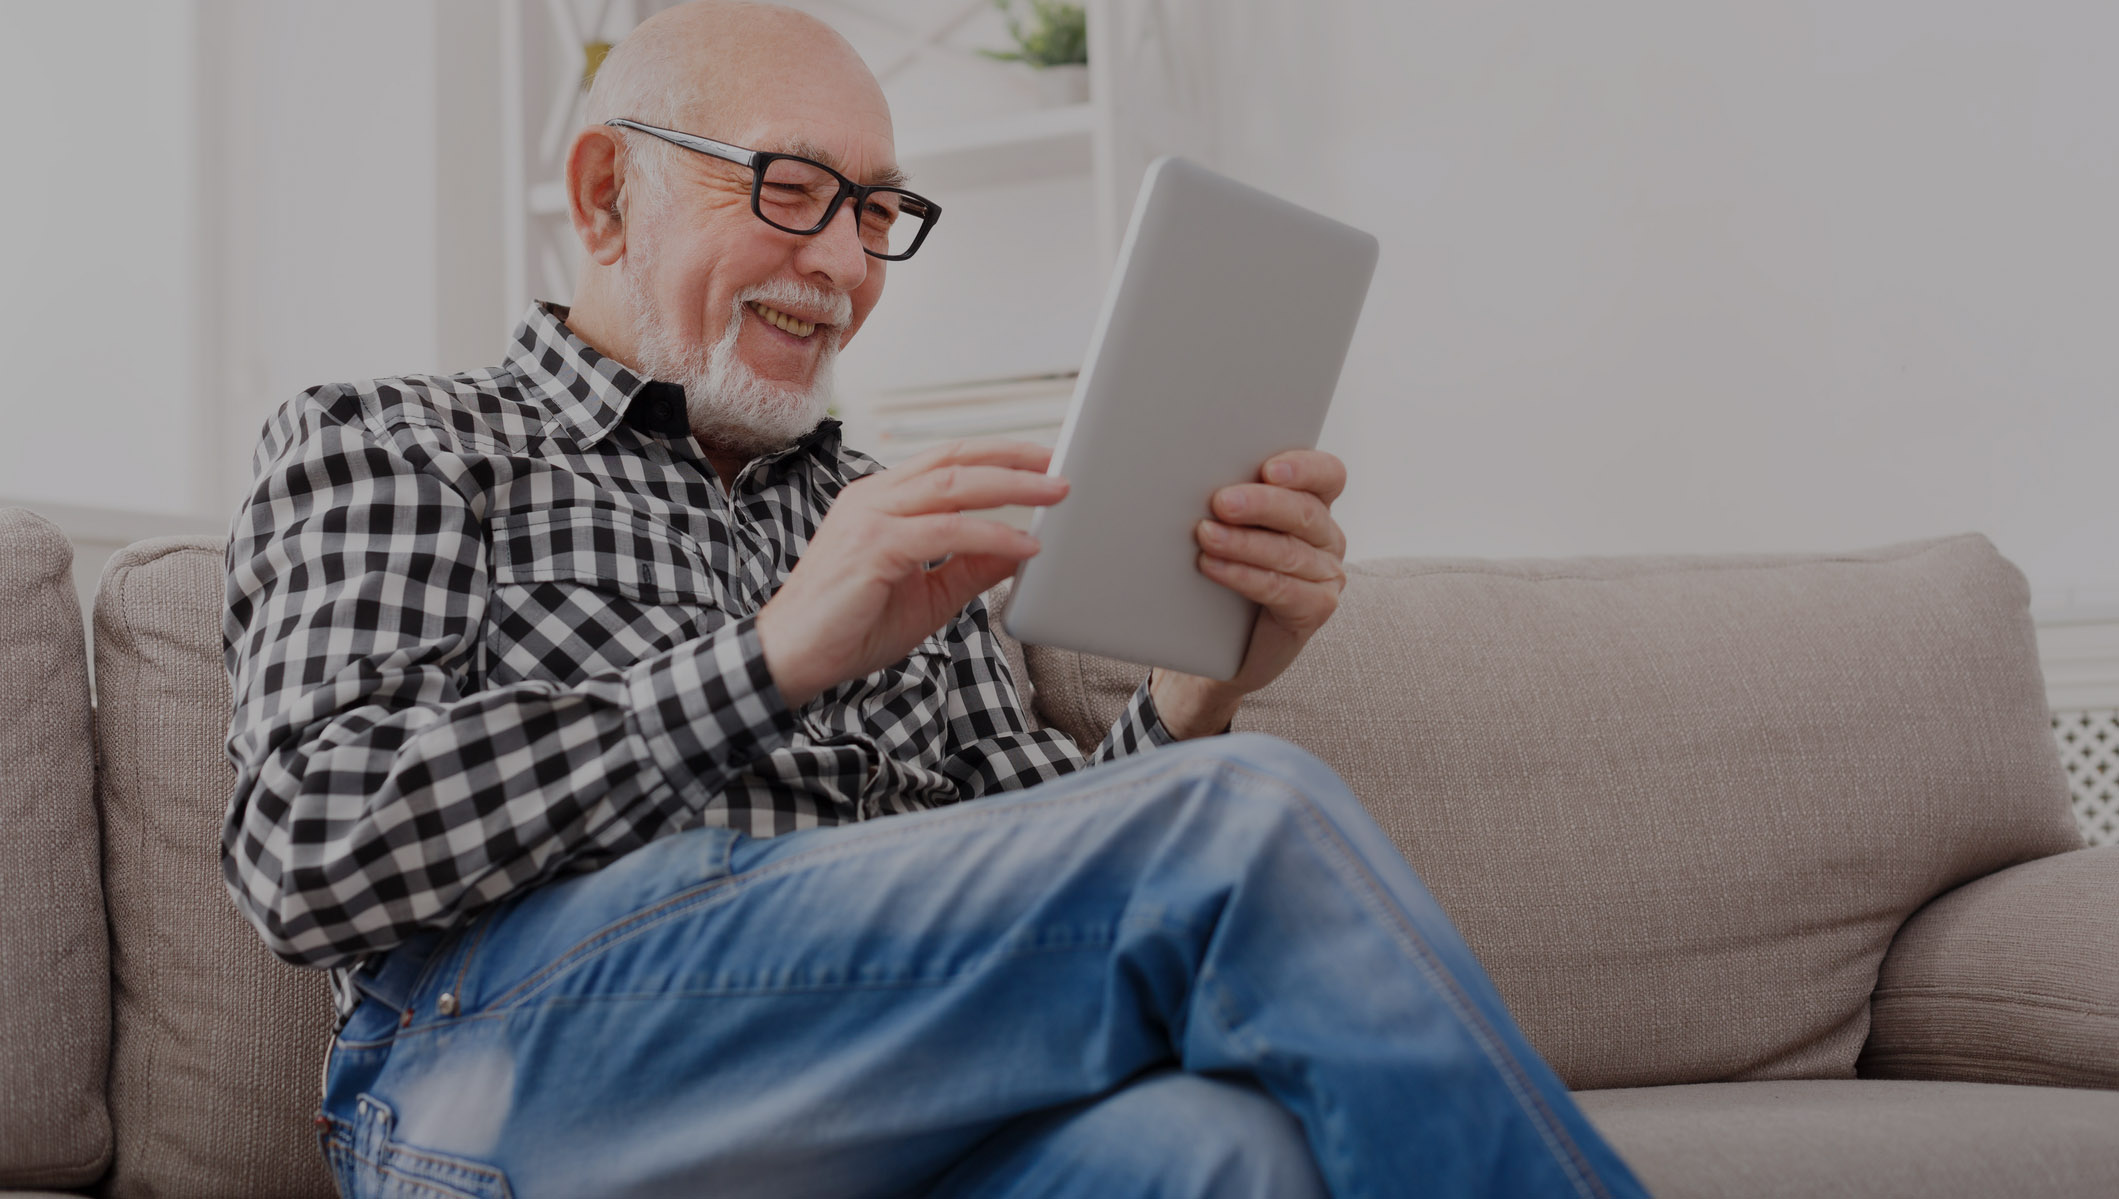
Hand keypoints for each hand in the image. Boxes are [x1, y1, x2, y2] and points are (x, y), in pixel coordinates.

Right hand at [757, 438, 1065, 706]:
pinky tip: (1023, 545)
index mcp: (880, 500)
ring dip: (1012, 488)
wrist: (793, 658)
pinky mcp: (873, 546)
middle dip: (1013, 459)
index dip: (997, 456)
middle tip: (1059, 467)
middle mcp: (873, 498)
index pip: (947, 462)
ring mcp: (870, 517)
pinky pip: (945, 532)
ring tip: (1054, 494)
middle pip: (954, 461)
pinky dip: (991, 535)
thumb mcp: (929, 595)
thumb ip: (971, 567)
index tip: (1042, 462)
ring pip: (953, 486)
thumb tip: (1022, 547)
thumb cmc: (849, 627)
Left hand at [1151, 449, 1348, 737]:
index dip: (1303, 468)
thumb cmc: (1221, 572)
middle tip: (1222, 502)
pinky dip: (1245, 576)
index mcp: (1313, 502)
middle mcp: (1326, 536)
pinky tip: (1214, 568)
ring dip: (1243, 542)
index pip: (1326, 473)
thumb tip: (1188, 475)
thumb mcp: (1228, 527)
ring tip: (1205, 536)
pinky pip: (1283, 589)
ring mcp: (1326, 573)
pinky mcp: (1317, 607)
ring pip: (1289, 552)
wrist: (1218, 642)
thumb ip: (1229, 501)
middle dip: (1261, 504)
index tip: (1268, 469)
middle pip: (1304, 511)